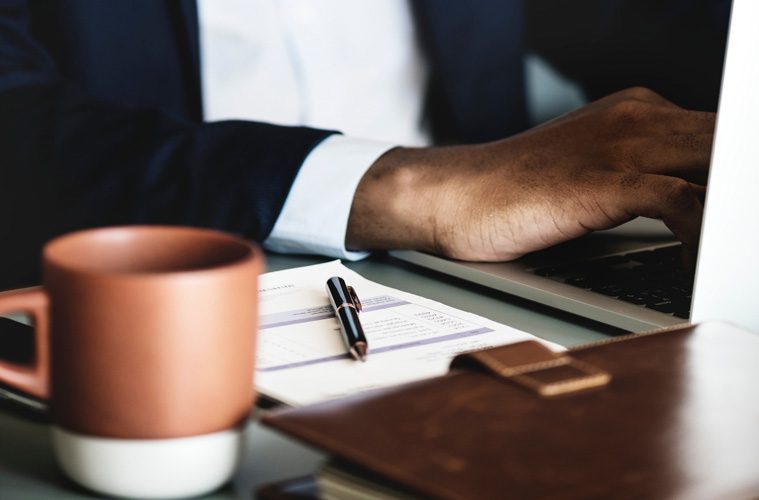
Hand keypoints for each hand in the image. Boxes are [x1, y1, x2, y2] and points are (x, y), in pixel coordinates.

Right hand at [346, 87, 712, 262]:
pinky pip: (682, 201)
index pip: (724, 136)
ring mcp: (620, 147)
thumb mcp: (588, 174)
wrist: (450, 195)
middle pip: (730, 143)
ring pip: (719, 163)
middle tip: (741, 235)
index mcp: (638, 113)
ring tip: (732, 251)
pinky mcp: (600, 182)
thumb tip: (691, 210)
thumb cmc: (512, 195)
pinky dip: (705, 232)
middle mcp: (637, 119)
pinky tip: (701, 262)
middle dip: (741, 191)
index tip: (737, 219)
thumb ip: (640, 177)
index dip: (737, 179)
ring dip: (734, 210)